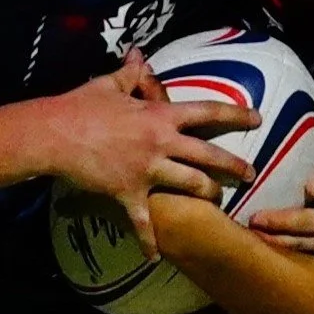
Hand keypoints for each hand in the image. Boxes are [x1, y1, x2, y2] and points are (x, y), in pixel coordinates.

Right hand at [43, 49, 258, 255]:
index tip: (258, 118)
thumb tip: (139, 56)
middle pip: (209, 155)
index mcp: (160, 115)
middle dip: (234, 165)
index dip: (236, 114)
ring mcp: (148, 171)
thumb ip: (131, 75)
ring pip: (191, 185)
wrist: (55, 135)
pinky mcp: (130, 194)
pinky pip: (144, 223)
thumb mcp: (109, 86)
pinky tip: (155, 258)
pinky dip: (149, 242)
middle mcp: (162, 143)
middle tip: (250, 173)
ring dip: (208, 195)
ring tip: (218, 201)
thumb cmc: (81, 106)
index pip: (207, 111)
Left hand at [246, 130, 313, 255]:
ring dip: (275, 243)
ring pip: (302, 252)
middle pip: (308, 241)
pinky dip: (278, 246)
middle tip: (251, 224)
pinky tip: (259, 237)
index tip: (261, 217)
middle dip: (278, 234)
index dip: (291, 221)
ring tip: (251, 233)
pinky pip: (299, 254)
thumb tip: (313, 189)